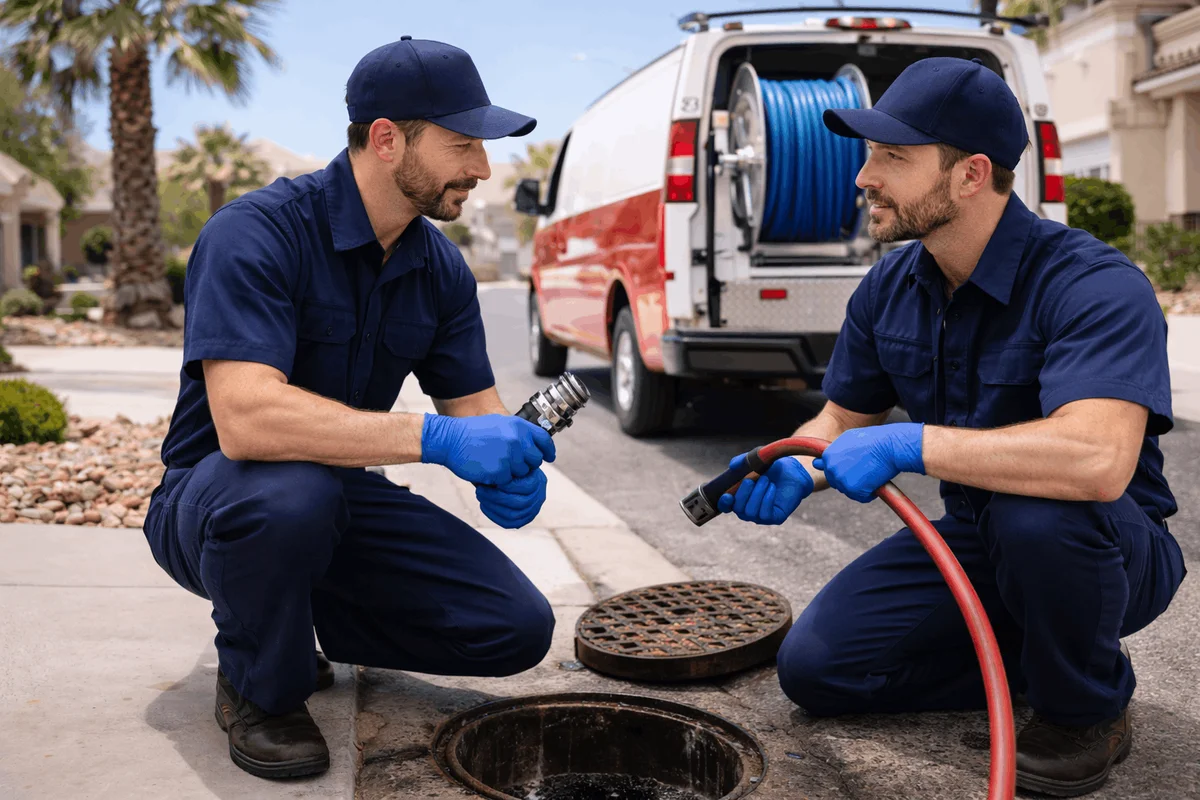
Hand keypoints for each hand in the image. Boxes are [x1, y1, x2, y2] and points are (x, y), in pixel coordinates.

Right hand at [421, 413, 554, 485]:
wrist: (450, 439)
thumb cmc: (472, 432)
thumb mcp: (499, 424)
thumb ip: (518, 433)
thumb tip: (533, 445)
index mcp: (518, 426)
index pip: (544, 439)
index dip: (548, 450)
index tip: (549, 457)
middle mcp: (517, 440)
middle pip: (535, 460)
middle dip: (525, 464)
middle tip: (509, 462)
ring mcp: (509, 456)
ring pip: (522, 473)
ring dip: (511, 473)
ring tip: (494, 463)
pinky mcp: (500, 471)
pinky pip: (507, 482)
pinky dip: (499, 480)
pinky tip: (487, 470)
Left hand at [476, 469, 546, 528]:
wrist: (510, 472)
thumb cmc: (508, 462)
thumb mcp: (511, 458)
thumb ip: (508, 462)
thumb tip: (497, 462)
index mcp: (538, 480)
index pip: (525, 487)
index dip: (507, 485)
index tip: (491, 478)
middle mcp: (539, 497)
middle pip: (520, 503)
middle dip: (496, 497)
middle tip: (480, 489)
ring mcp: (532, 510)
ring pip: (513, 515)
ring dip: (493, 506)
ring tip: (480, 495)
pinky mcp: (522, 519)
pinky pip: (508, 523)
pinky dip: (493, 515)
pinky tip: (484, 505)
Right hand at [717, 455, 813, 524]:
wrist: (793, 471)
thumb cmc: (771, 467)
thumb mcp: (754, 461)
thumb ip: (741, 461)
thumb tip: (733, 466)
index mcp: (739, 498)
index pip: (726, 507)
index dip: (725, 503)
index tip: (728, 495)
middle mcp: (748, 510)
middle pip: (739, 509)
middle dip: (744, 493)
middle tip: (752, 478)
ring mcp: (761, 516)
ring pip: (751, 512)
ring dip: (757, 494)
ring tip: (766, 480)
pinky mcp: (775, 518)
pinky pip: (765, 514)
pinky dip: (767, 499)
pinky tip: (772, 487)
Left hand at [813, 423, 923, 502]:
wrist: (890, 446)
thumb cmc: (874, 441)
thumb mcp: (848, 441)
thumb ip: (832, 453)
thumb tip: (816, 463)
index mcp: (828, 455)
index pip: (830, 471)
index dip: (844, 470)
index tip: (854, 467)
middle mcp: (831, 468)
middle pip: (838, 483)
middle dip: (852, 480)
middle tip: (867, 469)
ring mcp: (840, 479)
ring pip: (849, 491)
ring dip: (861, 487)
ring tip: (872, 472)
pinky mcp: (852, 489)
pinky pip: (862, 497)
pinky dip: (870, 493)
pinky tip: (876, 480)